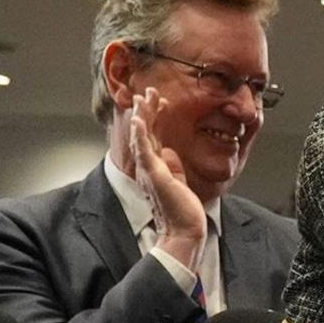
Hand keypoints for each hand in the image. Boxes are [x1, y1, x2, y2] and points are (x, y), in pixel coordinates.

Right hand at [125, 89, 205, 269]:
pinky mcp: (154, 175)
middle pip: (146, 132)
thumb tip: (171, 153)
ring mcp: (150, 170)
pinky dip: (141, 134)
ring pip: (143, 136)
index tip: (162, 102)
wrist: (184, 231)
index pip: (153, 136)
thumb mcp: (179, 183)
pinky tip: (140, 119)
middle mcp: (149, 166)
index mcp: (156, 167)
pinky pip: (144, 151)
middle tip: (149, 91)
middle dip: (148, 110)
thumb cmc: (182, 211)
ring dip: (143, 115)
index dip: (156, 118)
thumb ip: (174, 167)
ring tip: (143, 97)